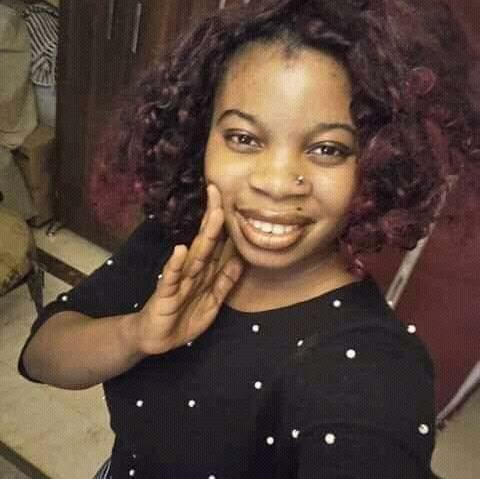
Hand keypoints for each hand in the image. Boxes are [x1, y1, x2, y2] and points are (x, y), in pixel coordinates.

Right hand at [134, 184, 243, 354]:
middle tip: (218, 191)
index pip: (215, 244)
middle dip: (214, 217)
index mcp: (204, 273)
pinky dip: (176, 264)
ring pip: (195, 256)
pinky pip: (172, 278)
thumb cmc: (182, 318)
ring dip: (205, 236)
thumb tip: (241, 261)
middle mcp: (192, 272)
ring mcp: (179, 281)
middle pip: (206, 242)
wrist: (153, 339)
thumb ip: (224, 283)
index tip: (230, 199)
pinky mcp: (165, 294)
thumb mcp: (210, 304)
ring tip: (214, 215)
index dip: (223, 224)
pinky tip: (181, 250)